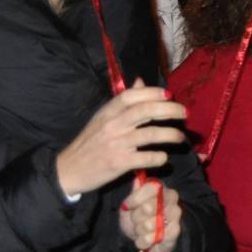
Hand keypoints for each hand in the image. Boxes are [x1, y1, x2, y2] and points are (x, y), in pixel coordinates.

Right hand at [55, 84, 188, 197]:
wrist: (67, 170)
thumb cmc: (89, 143)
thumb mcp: (102, 119)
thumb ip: (123, 102)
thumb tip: (141, 81)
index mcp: (107, 112)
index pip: (131, 95)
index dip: (152, 92)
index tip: (169, 95)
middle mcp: (112, 125)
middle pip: (145, 111)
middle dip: (170, 110)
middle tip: (184, 113)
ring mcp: (116, 144)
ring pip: (151, 134)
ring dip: (171, 134)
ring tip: (181, 137)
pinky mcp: (118, 163)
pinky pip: (146, 157)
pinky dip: (159, 157)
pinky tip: (163, 157)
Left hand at [118, 177, 181, 251]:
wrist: (143, 238)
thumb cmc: (136, 218)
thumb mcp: (129, 206)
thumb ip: (134, 194)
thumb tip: (137, 179)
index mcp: (161, 189)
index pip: (151, 188)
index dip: (136, 199)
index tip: (128, 206)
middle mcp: (172, 199)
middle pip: (148, 207)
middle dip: (136, 217)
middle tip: (136, 219)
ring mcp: (175, 215)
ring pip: (150, 224)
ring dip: (139, 230)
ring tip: (140, 230)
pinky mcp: (175, 231)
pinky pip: (154, 236)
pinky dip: (144, 240)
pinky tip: (144, 239)